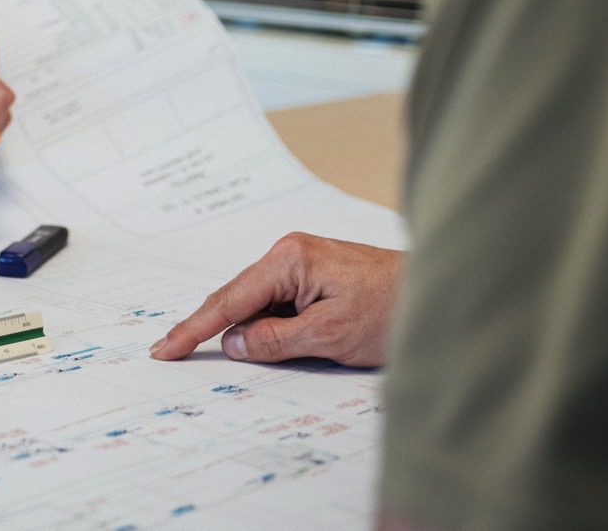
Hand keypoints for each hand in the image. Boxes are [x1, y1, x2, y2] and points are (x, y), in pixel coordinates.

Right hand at [149, 233, 401, 367]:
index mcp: (289, 260)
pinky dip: (277, 329)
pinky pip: (283, 306)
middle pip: (239, 300)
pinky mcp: (318, 278)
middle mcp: (291, 254)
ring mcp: (305, 264)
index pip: (228, 300)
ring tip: (285, 352)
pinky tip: (287, 344)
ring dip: (259, 334)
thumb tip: (234, 343)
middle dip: (217, 330)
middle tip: (177, 352)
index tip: (165, 348)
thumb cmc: (393, 309)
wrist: (442, 294)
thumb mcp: (329, 335)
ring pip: (262, 307)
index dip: (193, 328)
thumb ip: (275, 340)